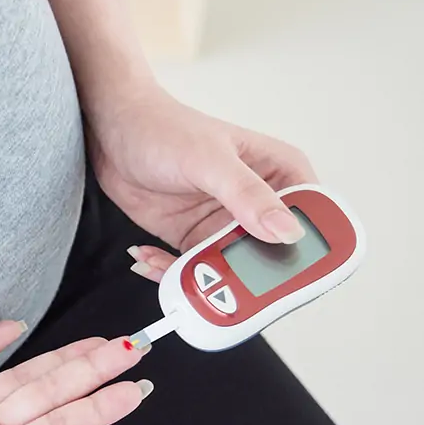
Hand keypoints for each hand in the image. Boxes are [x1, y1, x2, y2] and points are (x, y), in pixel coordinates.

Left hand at [87, 82, 317, 281]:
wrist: (113, 129)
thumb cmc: (163, 128)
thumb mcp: (208, 160)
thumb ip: (246, 194)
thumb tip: (287, 231)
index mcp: (279, 173)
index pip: (310, 218)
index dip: (307, 251)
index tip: (289, 279)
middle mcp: (258, 203)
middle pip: (273, 255)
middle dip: (252, 278)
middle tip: (229, 296)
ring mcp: (224, 223)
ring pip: (232, 269)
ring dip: (207, 282)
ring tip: (177, 279)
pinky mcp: (193, 237)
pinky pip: (193, 269)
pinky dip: (172, 273)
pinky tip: (147, 259)